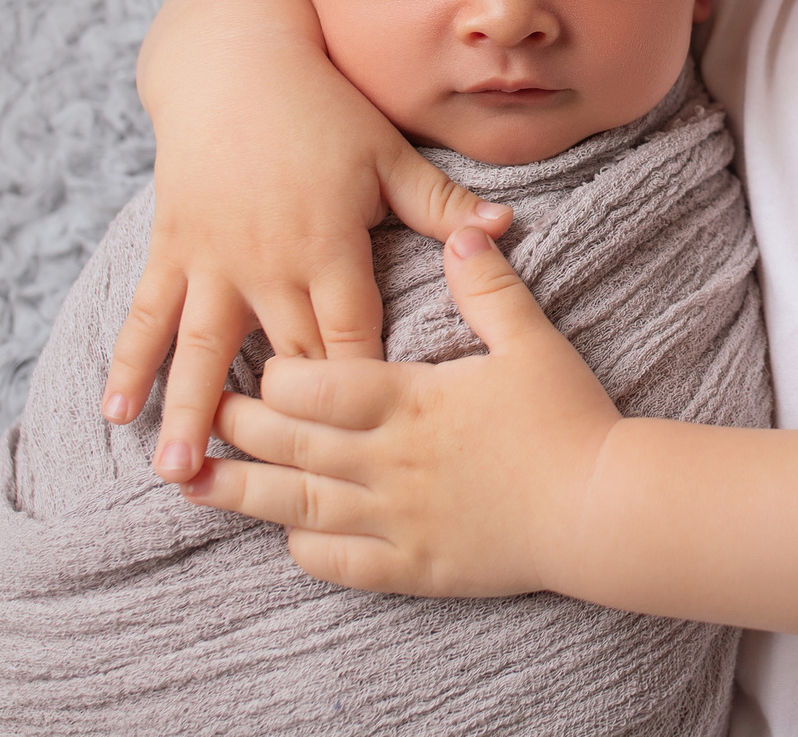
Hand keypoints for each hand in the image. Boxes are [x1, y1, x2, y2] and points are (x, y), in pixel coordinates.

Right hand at [100, 0, 511, 482]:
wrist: (235, 60)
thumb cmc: (324, 107)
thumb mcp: (388, 153)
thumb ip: (442, 204)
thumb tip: (506, 229)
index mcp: (331, 247)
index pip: (350, 337)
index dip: (357, 392)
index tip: (367, 449)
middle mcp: (269, 262)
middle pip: (280, 359)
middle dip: (278, 428)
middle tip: (268, 495)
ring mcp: (214, 258)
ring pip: (202, 348)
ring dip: (190, 412)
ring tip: (180, 474)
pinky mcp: (172, 246)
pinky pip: (147, 313)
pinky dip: (129, 363)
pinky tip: (114, 414)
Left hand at [177, 227, 619, 596]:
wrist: (604, 510)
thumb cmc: (570, 420)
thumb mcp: (532, 340)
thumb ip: (488, 287)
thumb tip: (467, 230)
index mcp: (412, 400)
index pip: (315, 385)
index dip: (278, 376)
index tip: (260, 367)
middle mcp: (389, 461)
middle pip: (289, 443)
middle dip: (239, 427)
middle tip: (202, 413)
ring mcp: (397, 520)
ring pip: (297, 507)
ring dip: (240, 494)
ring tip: (193, 482)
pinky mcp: (413, 568)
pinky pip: (339, 564)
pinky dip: (304, 548)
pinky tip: (287, 535)